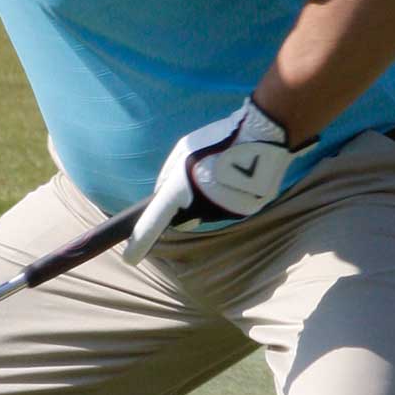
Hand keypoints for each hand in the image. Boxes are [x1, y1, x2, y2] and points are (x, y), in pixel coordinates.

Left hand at [124, 101, 292, 264]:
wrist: (264, 136)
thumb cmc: (219, 139)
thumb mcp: (184, 149)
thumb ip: (168, 175)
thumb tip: (161, 193)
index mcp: (178, 189)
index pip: (153, 223)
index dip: (139, 242)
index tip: (130, 258)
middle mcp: (200, 208)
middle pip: (189, 215)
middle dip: (190, 202)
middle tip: (205, 175)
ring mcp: (225, 213)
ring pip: (211, 211)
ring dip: (214, 195)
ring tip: (228, 168)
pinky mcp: (246, 212)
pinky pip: (232, 207)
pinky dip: (233, 194)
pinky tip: (243, 174)